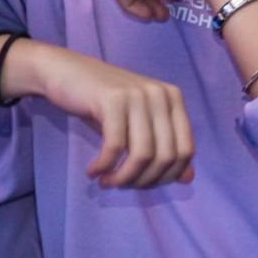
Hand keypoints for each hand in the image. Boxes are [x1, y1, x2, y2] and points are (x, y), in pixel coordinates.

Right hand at [7, 39, 195, 188]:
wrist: (69, 72)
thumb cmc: (105, 104)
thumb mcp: (138, 126)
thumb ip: (165, 148)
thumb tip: (188, 178)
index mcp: (174, 99)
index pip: (185, 150)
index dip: (167, 176)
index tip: (143, 184)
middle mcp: (162, 95)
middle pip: (165, 156)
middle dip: (143, 180)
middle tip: (120, 184)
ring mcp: (139, 95)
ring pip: (142, 155)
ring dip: (123, 177)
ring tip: (106, 181)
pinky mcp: (113, 99)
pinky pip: (114, 147)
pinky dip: (103, 166)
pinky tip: (93, 171)